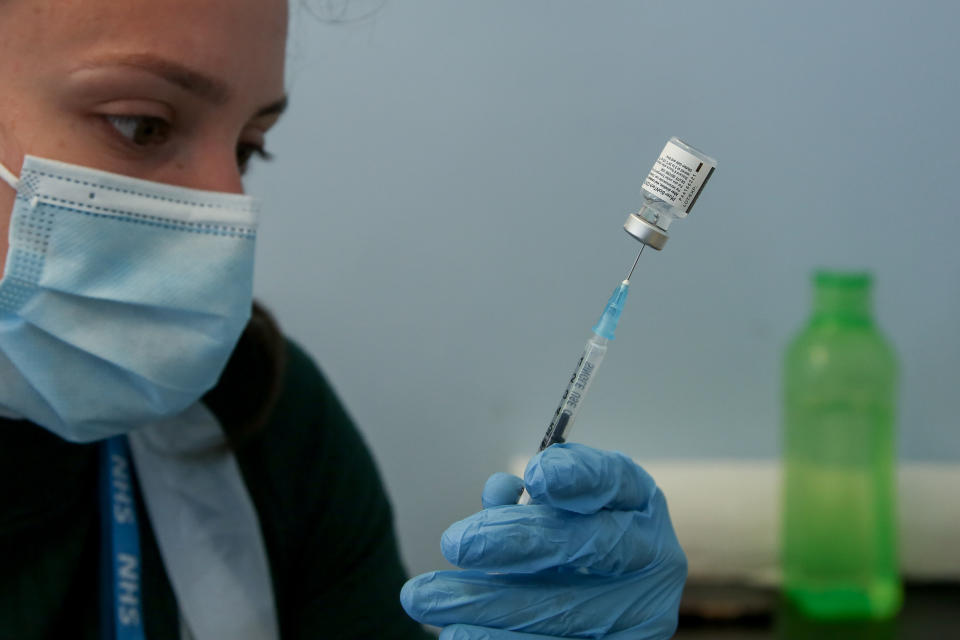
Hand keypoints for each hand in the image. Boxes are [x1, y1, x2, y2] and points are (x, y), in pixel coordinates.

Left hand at [401, 443, 686, 638]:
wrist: (594, 616)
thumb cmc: (562, 547)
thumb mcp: (547, 515)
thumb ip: (523, 505)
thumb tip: (499, 493)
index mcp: (637, 503)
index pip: (614, 480)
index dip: (577, 476)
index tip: (533, 476)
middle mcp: (652, 556)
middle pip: (590, 545)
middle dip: (517, 542)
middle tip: (454, 543)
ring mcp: (642, 614)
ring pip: (566, 610)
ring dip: (489, 603)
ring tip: (427, 598)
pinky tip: (456, 636)